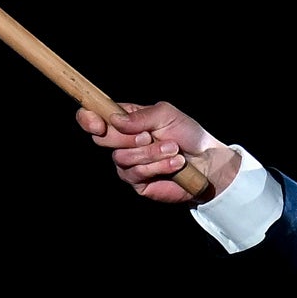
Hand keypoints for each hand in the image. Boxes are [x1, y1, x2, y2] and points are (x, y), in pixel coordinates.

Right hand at [76, 99, 240, 206]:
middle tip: (149, 136)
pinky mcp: (137, 182)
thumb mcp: (166, 114)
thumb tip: (115, 121)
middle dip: (126, 138)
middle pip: (103, 139)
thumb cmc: (187, 134)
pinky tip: (175, 164)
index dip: (88, 120)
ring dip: (150, 153)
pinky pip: (136, 173)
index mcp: (125, 121)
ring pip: (121, 158)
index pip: (94, 118)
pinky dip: (158, 166)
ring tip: (173, 150)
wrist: (207, 161)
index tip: (98, 124)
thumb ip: (140, 116)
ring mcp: (128, 163)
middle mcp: (122, 142)